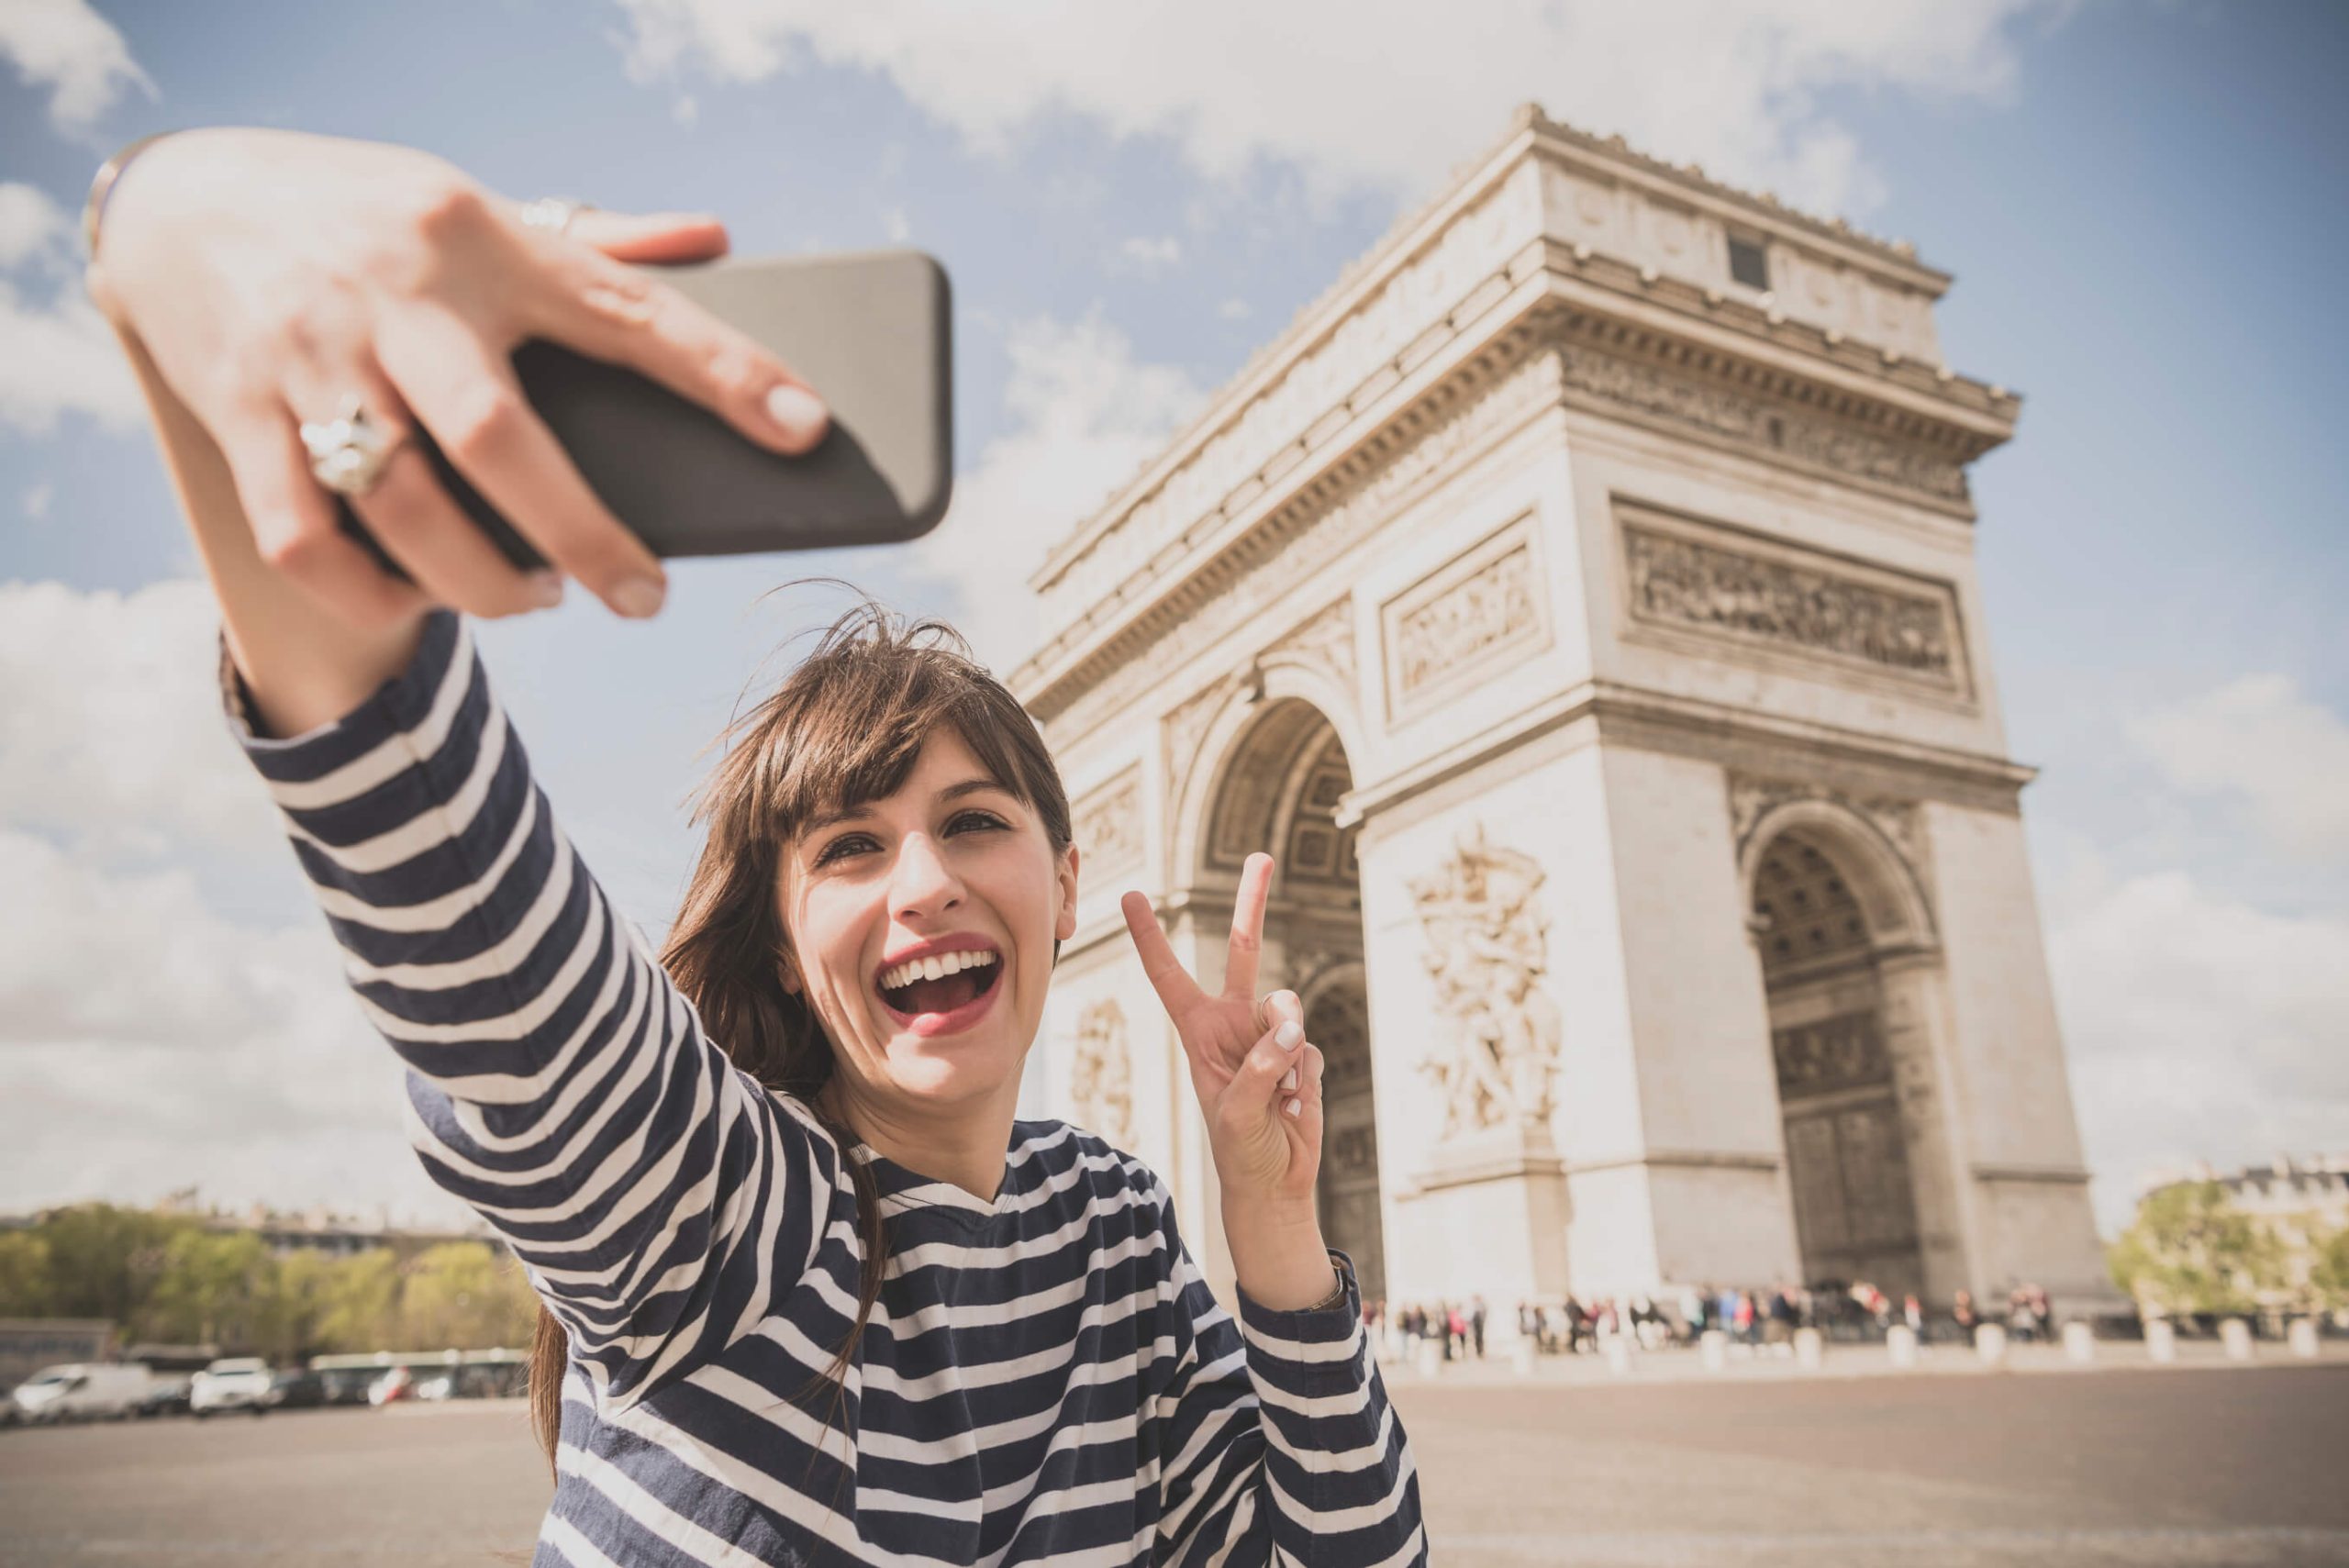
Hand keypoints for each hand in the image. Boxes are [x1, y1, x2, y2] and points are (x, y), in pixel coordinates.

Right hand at [85, 126, 828, 626]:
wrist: (180, 201)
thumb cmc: (374, 221)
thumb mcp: (483, 208)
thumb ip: (597, 240)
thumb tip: (718, 242)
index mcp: (482, 239)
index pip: (626, 310)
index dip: (722, 372)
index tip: (804, 427)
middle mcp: (396, 296)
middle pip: (500, 438)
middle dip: (585, 535)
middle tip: (646, 597)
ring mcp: (309, 357)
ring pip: (404, 507)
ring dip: (484, 582)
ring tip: (539, 596)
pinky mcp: (238, 414)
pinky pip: (310, 539)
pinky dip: (376, 593)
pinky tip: (425, 598)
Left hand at [1119, 851, 1324, 1210]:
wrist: (1275, 1182)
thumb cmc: (1240, 1150)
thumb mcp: (1234, 1112)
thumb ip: (1260, 1067)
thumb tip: (1292, 1030)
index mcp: (1200, 1032)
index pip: (1169, 976)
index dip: (1150, 937)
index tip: (1130, 896)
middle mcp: (1235, 1023)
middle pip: (1245, 950)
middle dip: (1253, 902)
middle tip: (1262, 857)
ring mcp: (1272, 1036)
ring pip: (1289, 1010)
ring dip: (1287, 1047)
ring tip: (1280, 1092)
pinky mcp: (1304, 1054)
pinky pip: (1311, 1050)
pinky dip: (1305, 1080)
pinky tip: (1294, 1105)